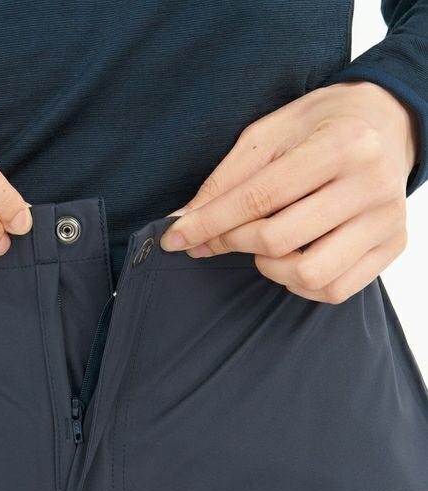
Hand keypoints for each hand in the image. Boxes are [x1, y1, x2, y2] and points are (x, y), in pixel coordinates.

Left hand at [159, 80, 418, 302]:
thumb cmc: (321, 125)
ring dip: (270, 268)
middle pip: (280, 239)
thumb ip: (227, 178)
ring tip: (265, 245)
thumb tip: (184, 221)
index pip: (259, 197)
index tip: (175, 239)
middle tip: (217, 237)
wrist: (387, 122)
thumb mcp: (269, 133)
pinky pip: (334, 290)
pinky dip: (299, 284)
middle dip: (233, 242)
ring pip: (310, 274)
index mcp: (341, 146)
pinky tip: (291, 259)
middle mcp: (371, 185)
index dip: (209, 223)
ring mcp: (387, 220)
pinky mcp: (393, 246)